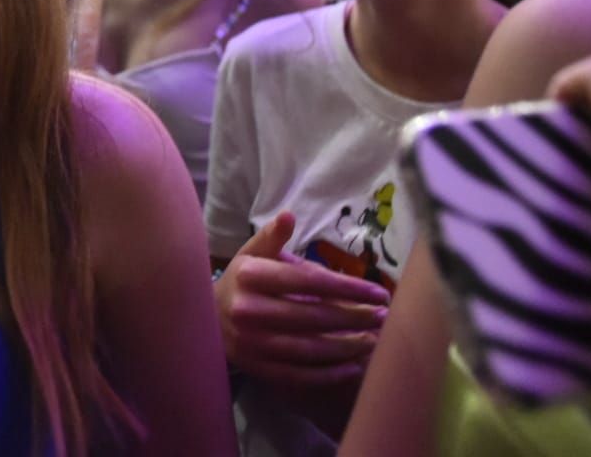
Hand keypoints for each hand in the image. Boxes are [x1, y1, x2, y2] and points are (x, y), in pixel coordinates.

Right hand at [214, 211, 391, 388]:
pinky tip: (353, 367)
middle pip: (313, 316)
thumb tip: (288, 215)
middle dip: (354, 317)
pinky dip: (329, 374)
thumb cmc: (240, 282)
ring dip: (348, 347)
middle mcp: (248, 310)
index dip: (347, 288)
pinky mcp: (257, 369)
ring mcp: (252, 343)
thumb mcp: (251, 254)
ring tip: (374, 340)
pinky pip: (299, 375)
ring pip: (310, 349)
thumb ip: (272, 237)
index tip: (378, 292)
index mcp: (250, 276)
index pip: (308, 281)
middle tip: (384, 317)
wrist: (206, 320)